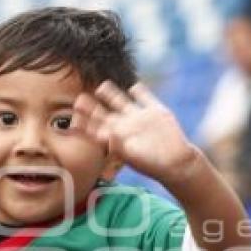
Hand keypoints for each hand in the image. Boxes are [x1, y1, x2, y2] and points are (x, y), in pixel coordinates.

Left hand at [72, 81, 200, 185]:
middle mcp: (126, 126)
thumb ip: (117, 144)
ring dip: (111, 93)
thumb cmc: (153, 164)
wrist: (177, 163)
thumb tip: (103, 133)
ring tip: (101, 86)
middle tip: (78, 98)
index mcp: (117, 137)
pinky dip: (139, 91)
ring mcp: (140, 117)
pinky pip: (145, 98)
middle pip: (105, 112)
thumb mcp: (133, 155)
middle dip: (92, 106)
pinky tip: (134, 86)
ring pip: (122, 101)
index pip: (97, 126)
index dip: (85, 120)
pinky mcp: (156, 111)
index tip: (74, 114)